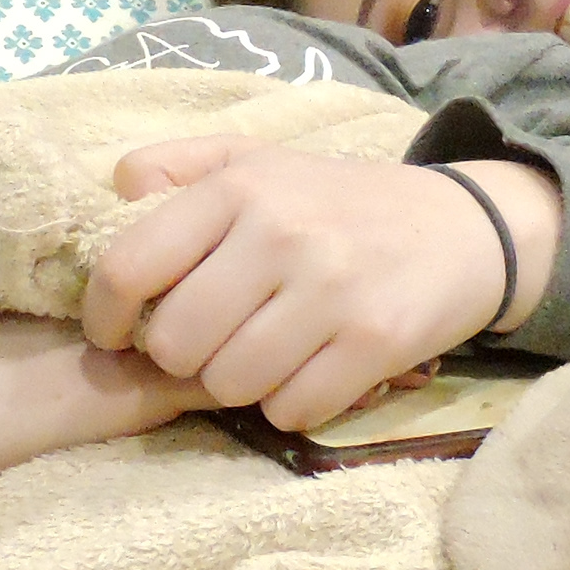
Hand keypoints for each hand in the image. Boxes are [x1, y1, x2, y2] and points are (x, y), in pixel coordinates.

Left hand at [83, 137, 559, 430]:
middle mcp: (281, 234)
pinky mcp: (375, 342)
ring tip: (261, 353)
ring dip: (237, 382)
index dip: (105, 313)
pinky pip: (290, 410)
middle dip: (180, 355)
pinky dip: (290, 403)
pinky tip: (307, 371)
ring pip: (228, 384)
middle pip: (175, 343)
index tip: (116, 331)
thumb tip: (114, 187)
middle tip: (209, 342)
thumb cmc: (340, 201)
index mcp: (240, 187)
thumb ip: (179, 165)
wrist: (464, 227)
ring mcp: (331, 290)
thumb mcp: (260, 159)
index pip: (128, 266)